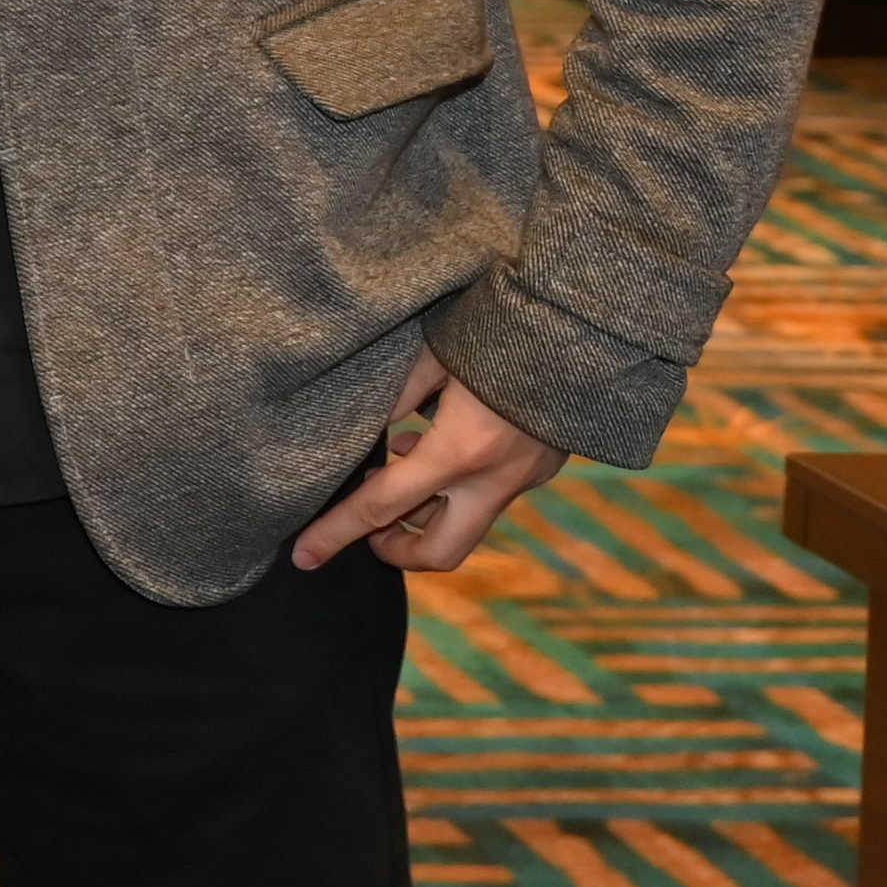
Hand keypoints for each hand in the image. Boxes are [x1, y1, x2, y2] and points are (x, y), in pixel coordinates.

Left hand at [291, 348, 566, 573]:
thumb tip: (363, 436)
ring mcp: (524, 478)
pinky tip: (437, 443)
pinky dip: (455, 487)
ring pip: (466, 526)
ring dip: (425, 511)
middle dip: (396, 550)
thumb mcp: (431, 357)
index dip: (337, 533)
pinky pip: (488, 497)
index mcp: (459, 451)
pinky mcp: (542, 468)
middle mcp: (494, 478)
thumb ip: (392, 400)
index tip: (303, 556)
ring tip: (400, 460)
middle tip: (369, 530)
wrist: (583, 330)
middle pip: (439, 553)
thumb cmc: (498, 331)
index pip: (381, 507)